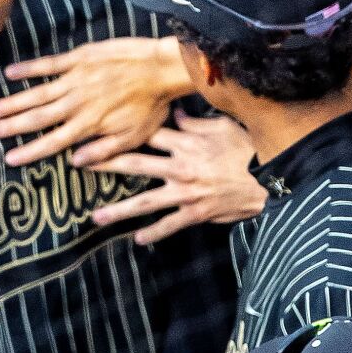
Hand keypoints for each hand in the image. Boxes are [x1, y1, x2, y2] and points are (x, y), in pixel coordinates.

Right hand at [0, 37, 185, 168]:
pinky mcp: (79, 59)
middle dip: (9, 127)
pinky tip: (9, 73)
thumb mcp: (132, 138)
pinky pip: (49, 64)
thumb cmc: (151, 105)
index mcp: (88, 125)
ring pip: (36, 94)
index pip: (52, 142)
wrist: (162, 68)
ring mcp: (75, 79)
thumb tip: (74, 163)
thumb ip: (103, 151)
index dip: (29, 151)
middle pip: (36, 119)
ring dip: (11, 103)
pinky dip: (28, 68)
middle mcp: (76, 104)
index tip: (8, 158)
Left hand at [92, 110, 264, 243]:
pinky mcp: (196, 212)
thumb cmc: (250, 148)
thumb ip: (195, 123)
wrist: (273, 177)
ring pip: (145, 201)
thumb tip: (175, 113)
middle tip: (78, 164)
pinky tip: (138, 240)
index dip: (120, 131)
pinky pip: (171, 225)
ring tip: (96, 217)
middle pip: (134, 164)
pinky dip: (155, 233)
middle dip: (104, 163)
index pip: (146, 133)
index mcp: (186, 142)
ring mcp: (186, 192)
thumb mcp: (224, 127)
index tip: (95, 130)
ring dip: (119, 210)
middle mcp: (180, 166)